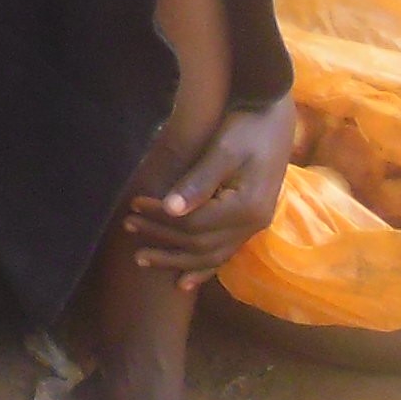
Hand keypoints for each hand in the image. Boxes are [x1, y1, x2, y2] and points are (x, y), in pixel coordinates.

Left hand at [129, 95, 298, 275]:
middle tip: (128, 227)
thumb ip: (198, 182)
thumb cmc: (246, 128)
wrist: (272, 118)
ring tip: (143, 258)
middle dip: (162, 239)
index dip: (161, 218)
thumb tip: (171, 209)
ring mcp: (253, 227)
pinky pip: (225, 253)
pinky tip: (184, 281)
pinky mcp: (249, 223)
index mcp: (246, 208)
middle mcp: (252, 225)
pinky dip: (203, 268)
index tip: (134, 204)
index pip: (194, 224)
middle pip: (200, 244)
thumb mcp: (222, 151)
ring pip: (211, 255)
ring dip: (176, 259)